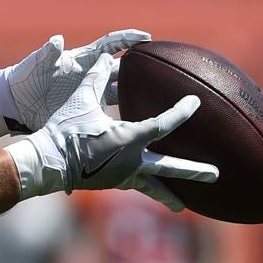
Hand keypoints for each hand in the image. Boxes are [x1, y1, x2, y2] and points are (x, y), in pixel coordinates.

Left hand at [0, 29, 150, 138]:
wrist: (12, 105)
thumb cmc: (23, 80)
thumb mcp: (35, 66)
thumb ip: (47, 53)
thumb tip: (57, 40)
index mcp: (80, 60)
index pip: (110, 46)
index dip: (128, 39)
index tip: (148, 37)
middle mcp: (88, 75)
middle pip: (122, 69)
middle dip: (143, 68)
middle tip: (165, 69)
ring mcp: (88, 93)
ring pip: (120, 91)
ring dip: (138, 94)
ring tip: (160, 99)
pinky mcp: (84, 109)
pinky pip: (109, 110)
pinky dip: (123, 115)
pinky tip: (139, 124)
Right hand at [5, 53, 217, 210]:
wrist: (46, 162)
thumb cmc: (63, 129)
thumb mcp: (81, 99)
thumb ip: (96, 77)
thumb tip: (107, 57)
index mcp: (128, 137)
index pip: (164, 124)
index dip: (182, 112)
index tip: (195, 104)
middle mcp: (130, 160)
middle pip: (168, 167)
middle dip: (193, 171)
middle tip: (215, 174)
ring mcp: (121, 175)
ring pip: (152, 186)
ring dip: (170, 194)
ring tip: (184, 205)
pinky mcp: (110, 183)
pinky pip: (134, 185)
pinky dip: (145, 188)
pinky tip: (151, 192)